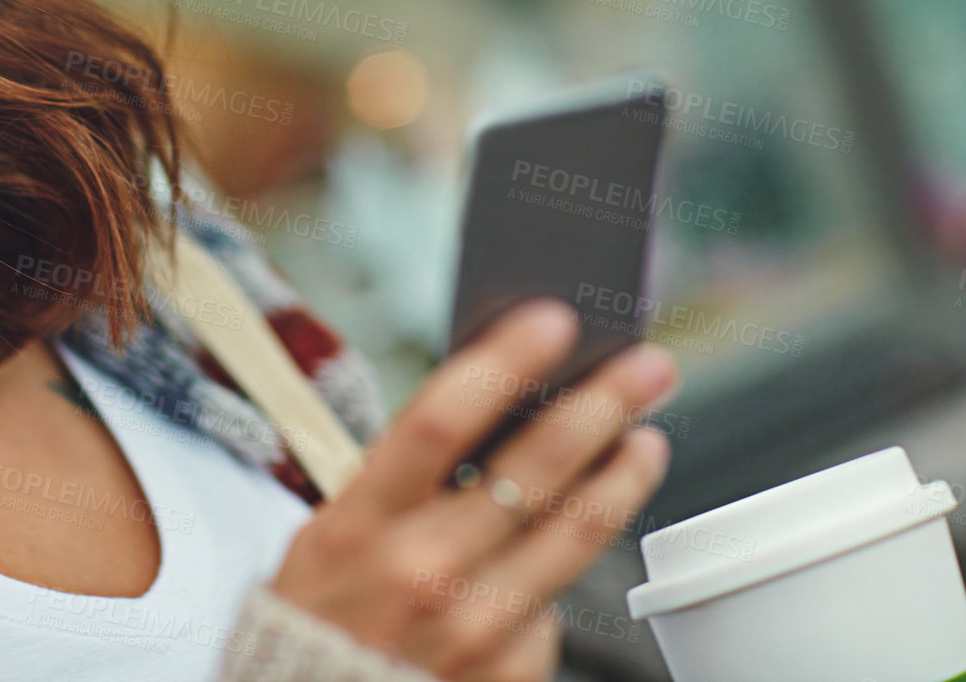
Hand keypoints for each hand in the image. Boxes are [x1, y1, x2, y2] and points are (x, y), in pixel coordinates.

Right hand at [269, 297, 677, 681]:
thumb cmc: (319, 618)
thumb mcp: (330, 537)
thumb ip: (400, 481)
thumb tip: (497, 408)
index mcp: (356, 525)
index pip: (438, 420)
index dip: (502, 363)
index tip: (553, 319)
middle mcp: (417, 574)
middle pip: (530, 470)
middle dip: (600, 405)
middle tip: (646, 366)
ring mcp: (468, 631)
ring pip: (572, 536)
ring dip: (621, 478)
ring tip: (645, 440)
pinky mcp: (506, 676)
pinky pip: (551, 610)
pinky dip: (555, 576)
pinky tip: (557, 554)